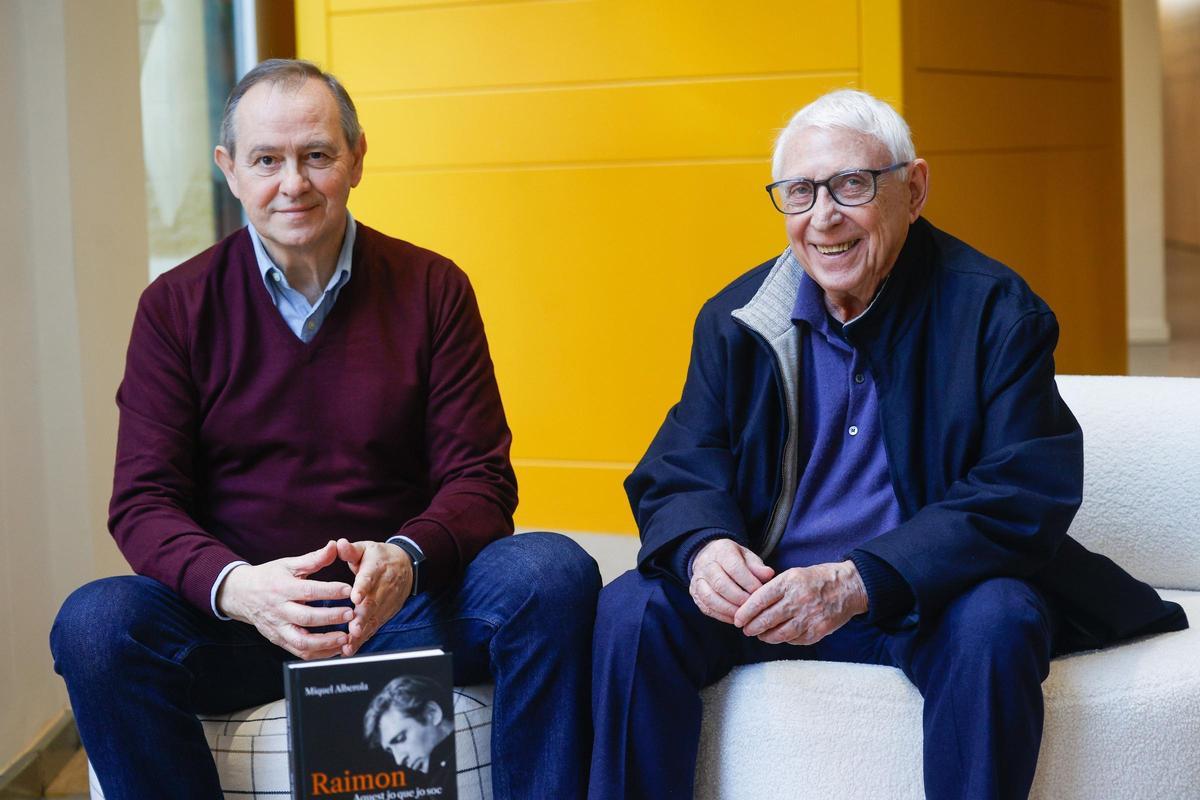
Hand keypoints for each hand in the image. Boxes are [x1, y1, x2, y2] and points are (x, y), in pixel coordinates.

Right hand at [216, 541, 353, 659]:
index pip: (308, 591)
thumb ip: (313, 558)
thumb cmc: (269, 577)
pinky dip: (318, 654)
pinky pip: (299, 652)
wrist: (241, 595)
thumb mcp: (289, 564)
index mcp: (282, 589)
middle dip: (331, 618)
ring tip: (345, 638)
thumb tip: (334, 546)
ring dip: (326, 642)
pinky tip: (335, 649)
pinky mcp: (278, 640)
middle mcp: (279, 611)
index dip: (330, 591)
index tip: (349, 590)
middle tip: (351, 614)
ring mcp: (278, 628)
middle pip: (306, 618)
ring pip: (302, 642)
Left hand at [336, 538, 413, 656]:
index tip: (355, 597)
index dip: (363, 588)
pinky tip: (350, 648)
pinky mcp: (385, 613)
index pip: (369, 578)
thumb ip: (350, 550)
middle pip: (373, 603)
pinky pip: (374, 627)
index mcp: (376, 568)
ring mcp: (385, 602)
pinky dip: (363, 638)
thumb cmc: (379, 558)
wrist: (406, 566)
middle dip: (362, 617)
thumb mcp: (365, 549)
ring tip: (350, 643)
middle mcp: (383, 587)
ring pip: (374, 618)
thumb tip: (339, 544)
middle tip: (353, 628)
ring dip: (362, 631)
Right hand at [689, 538, 775, 623]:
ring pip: (710, 598)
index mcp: (721, 550)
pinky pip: (706, 607)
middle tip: (753, 607)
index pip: (734, 567)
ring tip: (744, 615)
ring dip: (729, 609)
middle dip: (739, 598)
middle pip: (720, 584)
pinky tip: (735, 618)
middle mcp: (706, 564)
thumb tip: (769, 575)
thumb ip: (757, 566)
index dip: (748, 582)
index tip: (760, 592)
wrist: (710, 558)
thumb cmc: (734, 559)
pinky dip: (721, 616)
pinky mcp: (694, 593)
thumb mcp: (747, 557)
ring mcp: (698, 579)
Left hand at [734, 560, 867, 644]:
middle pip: (766, 619)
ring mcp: (809, 617)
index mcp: (789, 582)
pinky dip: (784, 639)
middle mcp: (798, 600)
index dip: (745, 612)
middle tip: (746, 629)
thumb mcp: (794, 574)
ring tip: (760, 634)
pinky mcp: (817, 631)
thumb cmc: (818, 579)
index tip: (737, 619)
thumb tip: (752, 604)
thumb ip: (775, 588)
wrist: (849, 587)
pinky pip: (794, 640)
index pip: (759, 600)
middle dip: (752, 627)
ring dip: (765, 636)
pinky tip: (780, 635)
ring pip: (778, 634)